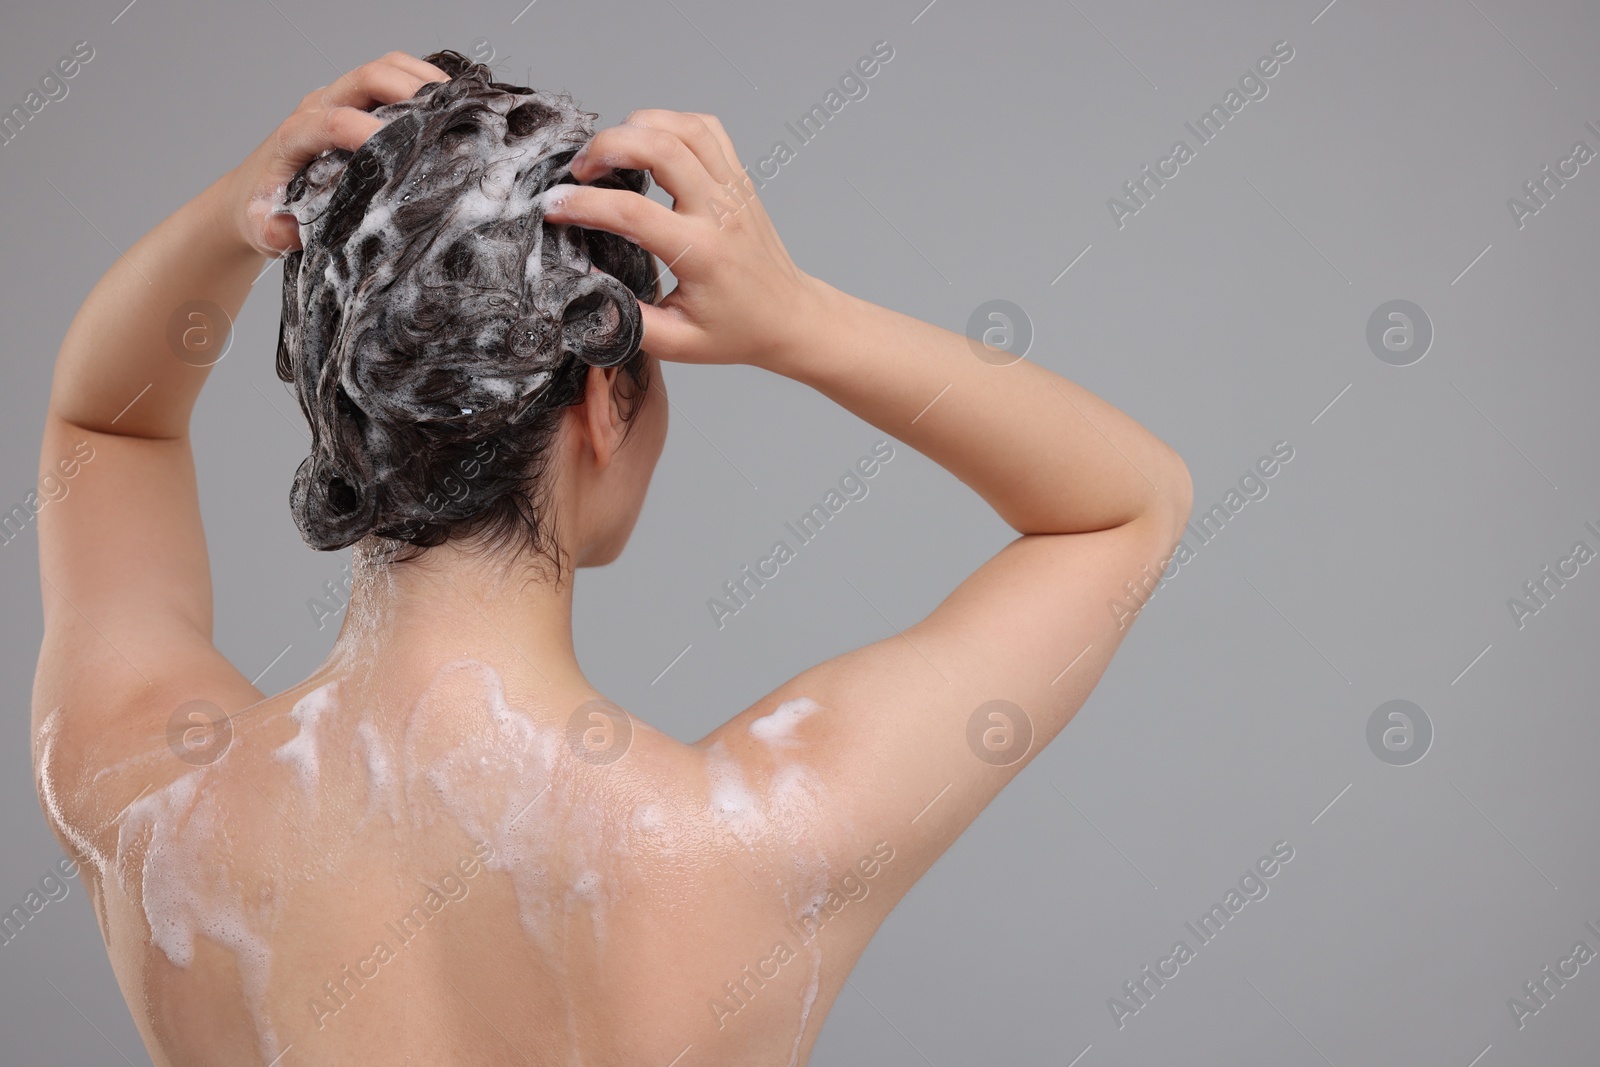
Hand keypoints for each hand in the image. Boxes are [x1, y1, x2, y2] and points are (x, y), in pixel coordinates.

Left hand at [212, 51, 450, 257]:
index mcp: (295, 135)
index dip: (367, 130)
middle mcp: (319, 107)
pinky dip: (423, 81)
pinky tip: (447, 104)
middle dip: (407, 89)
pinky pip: (393, 75)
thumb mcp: (261, 226)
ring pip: (384, 67)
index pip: (334, 121)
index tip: (400, 153)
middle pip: (366, 78)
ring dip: (421, 78)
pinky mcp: (357, 100)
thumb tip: (292, 231)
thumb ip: (273, 230)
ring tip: (456, 104)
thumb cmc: (264, 207)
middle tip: (445, 114)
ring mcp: (340, 98)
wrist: (255, 190)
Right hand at [543, 109, 830, 367]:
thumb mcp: (675, 343)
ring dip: (637, 127)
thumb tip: (585, 280)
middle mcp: (720, 211)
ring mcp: (733, 188)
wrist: (787, 317)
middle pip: (661, 147)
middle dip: (607, 147)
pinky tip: (648, 146)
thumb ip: (626, 318)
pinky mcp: (738, 177)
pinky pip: (704, 128)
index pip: (633, 213)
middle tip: (579, 170)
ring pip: (683, 126)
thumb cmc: (734, 331)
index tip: (552, 206)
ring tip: (609, 154)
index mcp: (702, 253)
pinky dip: (669, 124)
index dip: (584, 205)